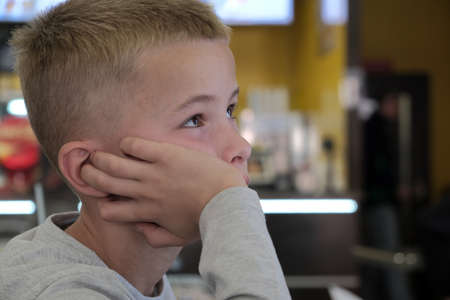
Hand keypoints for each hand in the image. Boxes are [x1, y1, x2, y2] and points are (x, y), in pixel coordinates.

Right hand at [80, 137, 245, 246]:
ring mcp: (154, 172)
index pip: (111, 211)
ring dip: (101, 158)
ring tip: (96, 154)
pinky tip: (127, 143)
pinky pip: (137, 146)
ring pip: (115, 164)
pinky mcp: (166, 154)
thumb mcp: (179, 238)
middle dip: (90, 177)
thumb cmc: (204, 220)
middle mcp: (145, 192)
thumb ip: (155, 237)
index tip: (105, 198)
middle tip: (86, 170)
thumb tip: (138, 228)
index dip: (104, 205)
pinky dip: (127, 144)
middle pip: (106, 183)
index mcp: (147, 211)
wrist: (225, 200)